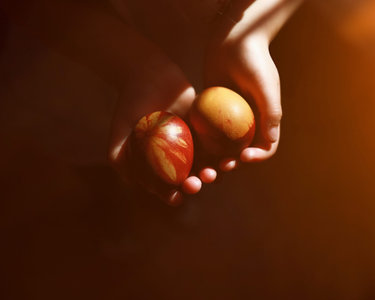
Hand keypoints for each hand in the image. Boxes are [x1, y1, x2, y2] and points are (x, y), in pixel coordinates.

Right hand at [108, 56, 216, 205]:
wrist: (148, 73)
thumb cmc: (131, 102)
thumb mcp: (120, 129)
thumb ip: (119, 155)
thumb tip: (130, 182)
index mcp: (157, 161)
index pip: (165, 185)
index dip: (171, 195)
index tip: (176, 198)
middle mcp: (177, 155)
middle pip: (189, 176)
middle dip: (194, 185)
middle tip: (196, 184)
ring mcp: (193, 141)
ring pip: (206, 162)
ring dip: (213, 172)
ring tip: (214, 174)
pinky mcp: (207, 127)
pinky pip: (218, 141)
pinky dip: (223, 151)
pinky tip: (229, 156)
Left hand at [204, 33, 281, 169]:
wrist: (233, 40)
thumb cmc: (254, 60)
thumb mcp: (265, 85)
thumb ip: (271, 111)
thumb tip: (270, 141)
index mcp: (265, 120)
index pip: (265, 147)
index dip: (257, 157)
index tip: (244, 158)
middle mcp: (248, 122)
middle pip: (241, 151)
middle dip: (232, 163)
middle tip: (220, 167)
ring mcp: (228, 117)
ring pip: (221, 145)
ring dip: (213, 158)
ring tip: (203, 165)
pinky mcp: (211, 110)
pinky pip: (206, 129)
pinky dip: (200, 141)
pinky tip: (190, 147)